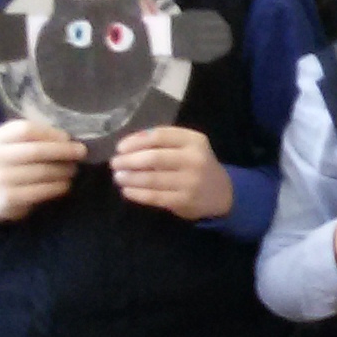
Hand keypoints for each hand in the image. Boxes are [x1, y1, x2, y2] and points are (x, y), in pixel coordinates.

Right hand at [0, 119, 83, 226]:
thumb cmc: (9, 165)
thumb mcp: (13, 146)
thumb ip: (34, 138)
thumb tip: (68, 138)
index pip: (26, 129)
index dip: (50, 133)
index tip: (67, 137)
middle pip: (36, 150)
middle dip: (63, 151)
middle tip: (81, 152)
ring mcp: (0, 178)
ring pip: (42, 172)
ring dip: (64, 170)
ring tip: (73, 169)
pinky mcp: (8, 198)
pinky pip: (41, 191)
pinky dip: (58, 187)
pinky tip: (65, 184)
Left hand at [111, 126, 233, 220]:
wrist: (222, 193)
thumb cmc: (197, 165)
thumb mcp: (188, 146)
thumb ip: (163, 141)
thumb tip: (129, 143)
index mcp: (194, 140)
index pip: (160, 136)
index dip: (136, 141)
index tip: (120, 148)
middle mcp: (194, 159)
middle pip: (154, 157)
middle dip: (129, 160)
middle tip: (114, 164)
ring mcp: (190, 181)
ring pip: (152, 179)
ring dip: (130, 178)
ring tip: (118, 177)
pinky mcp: (184, 201)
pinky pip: (155, 196)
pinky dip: (137, 193)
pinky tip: (127, 191)